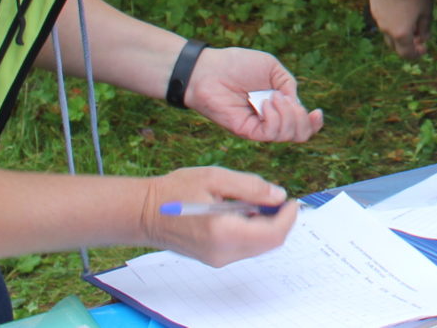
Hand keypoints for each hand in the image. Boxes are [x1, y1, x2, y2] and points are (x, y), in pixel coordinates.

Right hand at [143, 166, 298, 266]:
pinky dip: (253, 230)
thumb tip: (279, 196)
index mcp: (224, 232)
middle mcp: (223, 252)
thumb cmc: (176, 190)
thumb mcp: (216, 177)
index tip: (292, 199)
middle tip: (276, 197)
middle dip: (279, 220)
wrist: (145, 213)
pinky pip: (245, 247)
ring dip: (267, 225)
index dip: (288, 217)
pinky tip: (242, 211)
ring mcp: (218, 259)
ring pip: (258, 246)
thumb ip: (251, 187)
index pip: (272, 234)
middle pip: (268, 243)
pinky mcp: (214, 258)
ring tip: (256, 200)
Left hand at [183, 46, 324, 141]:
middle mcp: (270, 119)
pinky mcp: (246, 131)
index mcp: (278, 105)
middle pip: (299, 134)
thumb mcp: (272, 68)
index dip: (314, 123)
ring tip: (273, 97)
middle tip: (286, 99)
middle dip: (302, 118)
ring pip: (287, 135)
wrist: (210, 70)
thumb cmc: (238, 64)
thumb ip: (289, 85)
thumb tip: (298, 105)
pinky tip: (266, 103)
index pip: (302, 124)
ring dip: (287, 114)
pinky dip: (274, 117)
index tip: (317, 112)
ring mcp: (258, 126)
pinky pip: (270, 133)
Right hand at [370, 0, 432, 59]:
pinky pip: (383, 19)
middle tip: (418, 36)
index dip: (416, 54)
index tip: (424, 48)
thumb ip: (425, 28)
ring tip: (410, 20)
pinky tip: (400, 9)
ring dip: (398, 32)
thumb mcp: (426, 11)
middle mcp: (386, 29)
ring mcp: (378, 18)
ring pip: (388, 32)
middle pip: (395, 45)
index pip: (406, 54)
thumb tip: (423, 39)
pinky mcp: (374, 7)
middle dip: (407, 44)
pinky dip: (392, 20)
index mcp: (400, 33)